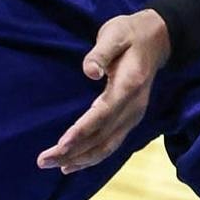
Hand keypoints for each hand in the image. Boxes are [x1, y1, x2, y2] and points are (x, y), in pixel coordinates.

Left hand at [39, 9, 168, 171]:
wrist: (157, 40)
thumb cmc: (129, 33)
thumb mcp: (114, 34)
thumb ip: (101, 52)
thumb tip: (89, 72)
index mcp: (128, 86)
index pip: (103, 114)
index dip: (82, 131)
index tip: (61, 144)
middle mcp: (133, 107)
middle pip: (102, 137)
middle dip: (73, 152)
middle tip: (43, 161)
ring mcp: (133, 116)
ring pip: (107, 146)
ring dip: (81, 159)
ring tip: (55, 166)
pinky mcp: (130, 119)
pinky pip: (111, 144)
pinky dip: (93, 156)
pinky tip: (75, 163)